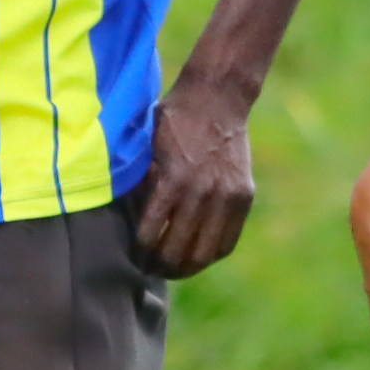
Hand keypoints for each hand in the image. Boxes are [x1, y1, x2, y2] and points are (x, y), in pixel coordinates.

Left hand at [133, 75, 257, 279]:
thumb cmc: (173, 121)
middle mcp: (201, 193)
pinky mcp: (243, 197)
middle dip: (160, 266)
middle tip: (150, 269)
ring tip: (173, 269)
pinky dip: (211, 255)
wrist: (216, 99)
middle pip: (178, 251)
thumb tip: (126, 221)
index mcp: (171, 180)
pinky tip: (198, 256)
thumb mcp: (147, 147)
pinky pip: (227, 242)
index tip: (133, 256)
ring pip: (205, 254)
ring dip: (187, 268)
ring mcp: (226, 196)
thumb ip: (140, 183)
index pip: (151, 235)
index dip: (139, 252)